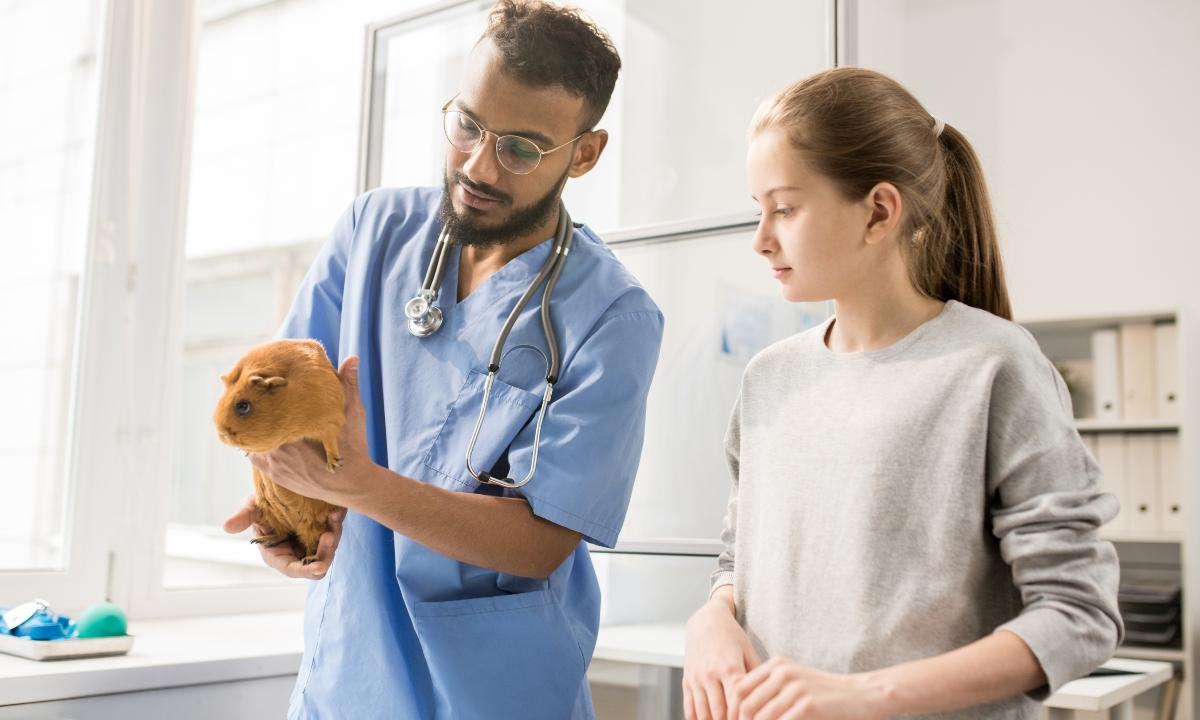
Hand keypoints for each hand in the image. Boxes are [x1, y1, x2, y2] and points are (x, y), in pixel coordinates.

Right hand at [222, 493, 346, 578]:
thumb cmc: (262, 503)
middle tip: (330, 534)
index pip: (294, 570)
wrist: (281, 489)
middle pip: (318, 564)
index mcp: (278, 555)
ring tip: (335, 517)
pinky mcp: (324, 531)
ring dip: (334, 535)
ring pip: (330, 549)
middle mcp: (297, 554)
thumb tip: (226, 526)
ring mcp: (312, 544)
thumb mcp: (252, 507)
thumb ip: (243, 517)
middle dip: (326, 552)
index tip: (320, 566)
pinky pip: (335, 532)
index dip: (307, 570)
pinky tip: (337, 511)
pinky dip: (337, 523)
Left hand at [247, 356, 376, 508]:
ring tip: (250, 420)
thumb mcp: (353, 411)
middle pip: (255, 425)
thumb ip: (348, 384)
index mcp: (295, 426)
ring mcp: (276, 463)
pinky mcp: (276, 476)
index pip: (266, 407)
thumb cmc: (354, 446)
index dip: (259, 396)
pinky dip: (253, 448)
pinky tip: (256, 440)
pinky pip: (254, 458)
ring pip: (251, 442)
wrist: (353, 483)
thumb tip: (352, 357)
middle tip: (248, 400)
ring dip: (252, 432)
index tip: (256, 386)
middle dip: (253, 414)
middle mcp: (281, 446)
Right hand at [683, 587, 761, 719]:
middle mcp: (710, 674)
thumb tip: (767, 696)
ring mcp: (696, 678)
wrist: (706, 620)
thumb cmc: (732, 636)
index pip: (738, 700)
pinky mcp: (686, 680)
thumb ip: (757, 674)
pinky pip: (689, 707)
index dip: (746, 715)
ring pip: (703, 712)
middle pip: (720, 711)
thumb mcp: (749, 650)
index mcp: (729, 666)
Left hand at [728, 657, 888, 719]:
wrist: (863, 695)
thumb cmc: (824, 692)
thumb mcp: (794, 681)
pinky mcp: (808, 705)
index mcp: (777, 665)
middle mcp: (783, 673)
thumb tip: (739, 708)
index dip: (733, 710)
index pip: (739, 688)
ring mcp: (796, 688)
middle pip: (746, 705)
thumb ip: (769, 689)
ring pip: (762, 717)